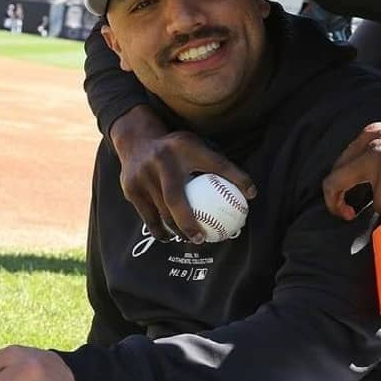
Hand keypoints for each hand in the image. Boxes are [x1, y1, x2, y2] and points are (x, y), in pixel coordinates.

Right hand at [110, 105, 255, 242]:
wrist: (136, 141)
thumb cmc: (176, 150)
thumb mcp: (197, 148)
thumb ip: (219, 166)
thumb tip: (251, 193)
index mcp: (184, 147)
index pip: (216, 163)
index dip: (235, 177)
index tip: (250, 195)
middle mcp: (161, 160)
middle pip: (176, 199)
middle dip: (188, 223)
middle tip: (201, 238)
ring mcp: (142, 175)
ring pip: (161, 212)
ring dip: (175, 230)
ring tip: (188, 239)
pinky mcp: (130, 188)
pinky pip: (147, 215)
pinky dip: (158, 228)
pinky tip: (168, 236)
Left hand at [322, 111, 380, 218]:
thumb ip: (380, 140)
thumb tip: (372, 156)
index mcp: (369, 136)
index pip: (338, 166)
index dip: (336, 187)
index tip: (344, 199)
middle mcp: (371, 153)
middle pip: (335, 184)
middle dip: (335, 204)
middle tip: (346, 215)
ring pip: (376, 202)